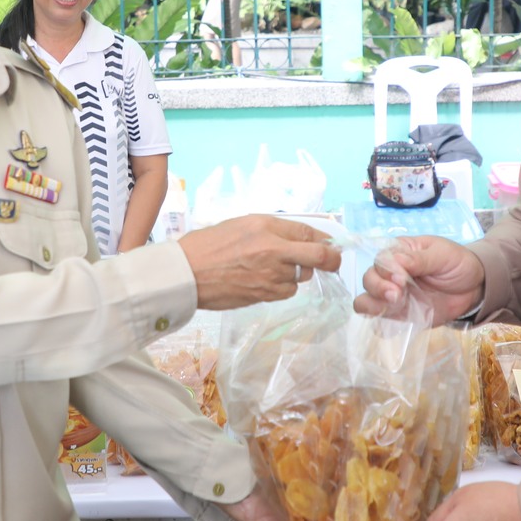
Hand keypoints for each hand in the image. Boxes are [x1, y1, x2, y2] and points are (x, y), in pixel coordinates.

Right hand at [178, 215, 342, 310]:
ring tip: (274, 267)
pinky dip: (283, 286)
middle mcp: (273, 251)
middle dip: (332, 259)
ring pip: (301, 276)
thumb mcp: (242, 224)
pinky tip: (265, 280)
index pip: (309, 233)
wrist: (186, 274)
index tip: (331, 244)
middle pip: (319, 257)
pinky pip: (286, 291)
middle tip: (334, 261)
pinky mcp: (264, 296)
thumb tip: (304, 237)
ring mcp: (270, 276)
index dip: (325, 239)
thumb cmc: (209, 245)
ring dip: (297, 272)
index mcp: (266, 228)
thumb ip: (274, 229)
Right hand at [356, 236, 484, 320]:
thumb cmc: (457, 263)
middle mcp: (390, 274)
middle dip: (378, 287)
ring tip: (392, 307)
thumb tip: (398, 261)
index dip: (387, 270)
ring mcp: (393, 296)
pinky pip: (380, 321)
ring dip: (372, 305)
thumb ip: (420, 259)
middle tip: (397, 296)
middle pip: (369, 279)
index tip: (402, 278)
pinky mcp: (400, 315)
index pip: (381, 259)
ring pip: (367, 300)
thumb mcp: (443, 255)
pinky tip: (392, 326)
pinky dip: (379, 324)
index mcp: (399, 253)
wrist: (474, 288)